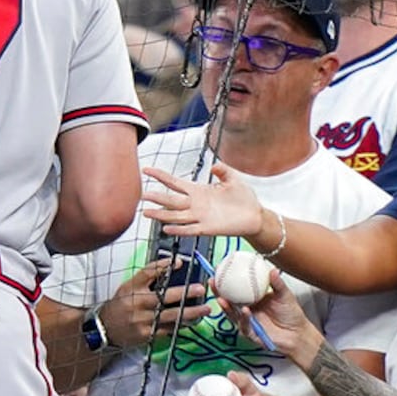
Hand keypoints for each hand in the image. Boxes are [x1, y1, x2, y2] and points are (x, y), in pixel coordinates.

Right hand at [98, 257, 211, 348]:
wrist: (104, 329)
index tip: (179, 262)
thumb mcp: (128, 287)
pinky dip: (182, 325)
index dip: (163, 266)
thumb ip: (147, 278)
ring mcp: (143, 320)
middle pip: (164, 296)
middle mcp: (137, 303)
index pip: (148, 273)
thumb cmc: (120, 305)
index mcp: (132, 288)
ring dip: (191, 312)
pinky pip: (168, 329)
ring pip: (171, 315)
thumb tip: (170, 265)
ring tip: (205, 309)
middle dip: (184, 293)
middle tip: (200, 289)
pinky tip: (193, 322)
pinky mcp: (147, 334)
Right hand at [142, 161, 267, 240]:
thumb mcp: (234, 179)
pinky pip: (189, 229)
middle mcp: (195, 204)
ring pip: (175, 216)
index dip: (160, 176)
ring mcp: (199, 217)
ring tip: (146, 212)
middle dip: (156, 197)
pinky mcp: (207, 228)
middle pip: (170, 200)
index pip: (174, 182)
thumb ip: (223, 170)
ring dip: (161, 214)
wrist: (255, 216)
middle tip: (140, 194)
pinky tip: (166, 228)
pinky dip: (178, 229)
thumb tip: (214, 166)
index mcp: (198, 191)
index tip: (146, 170)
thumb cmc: (244, 198)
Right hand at [222, 270, 322, 365]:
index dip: (226, 281)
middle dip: (218, 293)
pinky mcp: (250, 333)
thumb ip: (277, 283)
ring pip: (231, 314)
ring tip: (222, 299)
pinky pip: (244, 325)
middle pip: (228, 301)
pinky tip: (244, 311)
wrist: (298, 334)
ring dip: (226, 307)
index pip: (235, 289)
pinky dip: (243, 318)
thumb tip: (272, 269)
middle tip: (213, 283)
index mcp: (252, 300)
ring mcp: (247, 321)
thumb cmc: (291, 315)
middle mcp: (247, 310)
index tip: (219, 271)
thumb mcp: (285, 295)